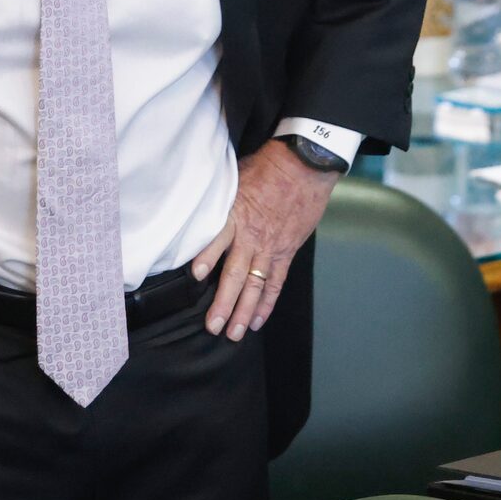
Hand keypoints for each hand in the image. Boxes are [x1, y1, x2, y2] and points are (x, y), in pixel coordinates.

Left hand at [192, 139, 338, 341]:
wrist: (306, 165)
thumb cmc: (268, 167)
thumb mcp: (236, 176)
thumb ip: (220, 199)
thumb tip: (198, 208)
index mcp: (236, 214)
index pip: (218, 239)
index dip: (207, 257)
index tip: (194, 275)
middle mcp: (252, 236)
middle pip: (236, 274)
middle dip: (224, 302)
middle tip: (213, 325)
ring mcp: (271, 247)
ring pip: (256, 285)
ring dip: (244, 310)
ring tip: (233, 333)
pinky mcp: (286, 251)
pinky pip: (276, 282)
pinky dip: (267, 302)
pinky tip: (257, 319)